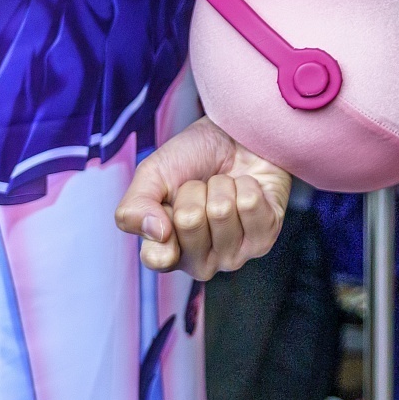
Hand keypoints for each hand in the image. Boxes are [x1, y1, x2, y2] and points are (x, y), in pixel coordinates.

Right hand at [115, 116, 291, 277]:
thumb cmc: (192, 161)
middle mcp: (200, 262)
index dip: (163, 221)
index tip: (169, 205)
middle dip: (195, 191)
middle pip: (190, 221)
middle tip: (202, 188)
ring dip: (222, 186)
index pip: (158, 257)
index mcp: (166, 253)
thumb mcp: (151, 175)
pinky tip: (247, 189)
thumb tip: (157, 234)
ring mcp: (234, 255)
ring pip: (222, 211)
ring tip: (225, 187)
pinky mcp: (265, 238)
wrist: (235, 137)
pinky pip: (251, 203)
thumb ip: (133, 208)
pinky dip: (247, 184)